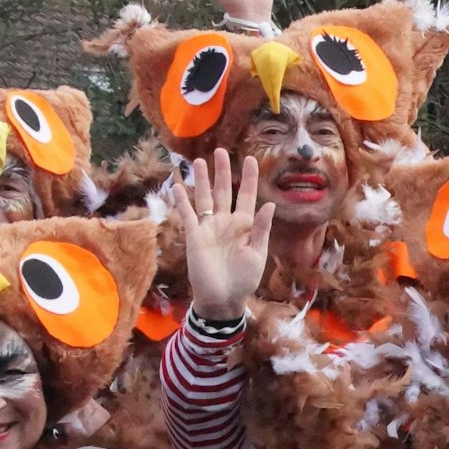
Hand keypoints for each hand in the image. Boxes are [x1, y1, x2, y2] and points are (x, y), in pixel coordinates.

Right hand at [172, 148, 274, 321]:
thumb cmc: (244, 279)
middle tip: (221, 151)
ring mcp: (209, 227)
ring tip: (200, 162)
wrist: (222, 298)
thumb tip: (269, 205)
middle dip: (223, 171)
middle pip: (223, 191)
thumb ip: (261, 229)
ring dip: (202, 180)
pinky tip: (178, 185)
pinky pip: (188, 214)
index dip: (249, 179)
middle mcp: (226, 222)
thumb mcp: (257, 254)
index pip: (246, 196)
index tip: (251, 160)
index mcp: (245, 225)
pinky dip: (183, 200)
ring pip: (204, 198)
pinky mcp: (194, 235)